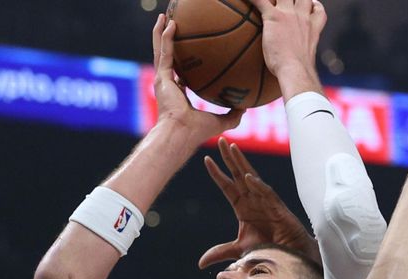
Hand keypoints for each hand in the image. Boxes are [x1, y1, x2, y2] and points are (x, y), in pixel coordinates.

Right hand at [153, 15, 243, 144]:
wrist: (182, 134)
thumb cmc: (198, 132)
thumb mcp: (220, 121)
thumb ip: (233, 114)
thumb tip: (246, 107)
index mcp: (178, 95)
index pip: (180, 75)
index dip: (184, 64)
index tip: (189, 54)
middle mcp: (168, 85)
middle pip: (168, 58)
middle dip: (169, 41)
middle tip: (173, 25)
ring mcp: (162, 80)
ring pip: (160, 50)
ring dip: (161, 32)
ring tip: (165, 16)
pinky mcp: (161, 77)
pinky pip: (165, 52)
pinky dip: (166, 37)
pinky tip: (171, 23)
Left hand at [198, 138, 319, 267]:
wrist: (289, 256)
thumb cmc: (268, 248)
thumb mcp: (239, 249)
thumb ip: (220, 252)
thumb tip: (200, 263)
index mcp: (243, 207)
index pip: (227, 186)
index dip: (217, 173)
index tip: (205, 159)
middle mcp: (253, 200)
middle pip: (238, 175)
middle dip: (229, 158)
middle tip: (220, 140)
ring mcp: (266, 202)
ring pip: (251, 177)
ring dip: (241, 163)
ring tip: (232, 148)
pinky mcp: (277, 208)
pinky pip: (266, 193)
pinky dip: (256, 185)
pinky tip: (247, 176)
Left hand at [248, 0, 326, 97]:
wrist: (296, 72)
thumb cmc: (299, 76)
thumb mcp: (304, 66)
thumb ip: (299, 62)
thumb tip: (292, 80)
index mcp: (312, 28)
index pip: (317, 10)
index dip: (313, 6)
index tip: (308, 7)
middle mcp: (303, 17)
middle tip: (283, 4)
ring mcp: (289, 14)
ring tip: (267, 4)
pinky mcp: (275, 16)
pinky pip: (260, 0)